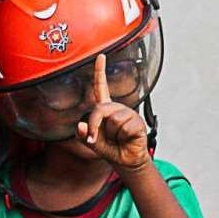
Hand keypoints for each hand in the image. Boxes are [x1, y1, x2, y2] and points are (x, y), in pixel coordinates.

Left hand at [76, 55, 149, 170]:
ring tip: (118, 138)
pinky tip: (128, 139)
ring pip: (113, 119)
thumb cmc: (111, 149)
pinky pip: (124, 127)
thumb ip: (84, 135)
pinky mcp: (137, 122)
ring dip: (112, 134)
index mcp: (105, 109)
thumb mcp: (93, 143)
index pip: (101, 87)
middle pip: (101, 109)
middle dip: (96, 126)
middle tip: (99, 139)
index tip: (100, 56)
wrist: (127, 161)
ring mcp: (128, 114)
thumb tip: (81, 126)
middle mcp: (117, 108)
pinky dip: (123, 137)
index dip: (100, 71)